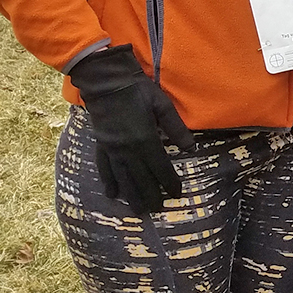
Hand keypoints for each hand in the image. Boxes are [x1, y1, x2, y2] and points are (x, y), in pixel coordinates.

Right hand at [69, 45, 194, 212]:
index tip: (176, 194)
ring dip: (131, 195)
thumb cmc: (138, 90)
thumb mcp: (162, 106)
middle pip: (141, 178)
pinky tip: (111, 194)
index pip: (160, 167)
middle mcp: (127, 149)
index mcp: (145, 139)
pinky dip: (108, 181)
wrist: (106, 81)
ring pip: (123, 178)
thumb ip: (176, 128)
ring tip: (138, 211)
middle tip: (157, 210)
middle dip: (150, 195)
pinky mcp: (101, 144)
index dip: (169, 182)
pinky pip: (104, 168)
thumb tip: (191, 148)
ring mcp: (112, 148)